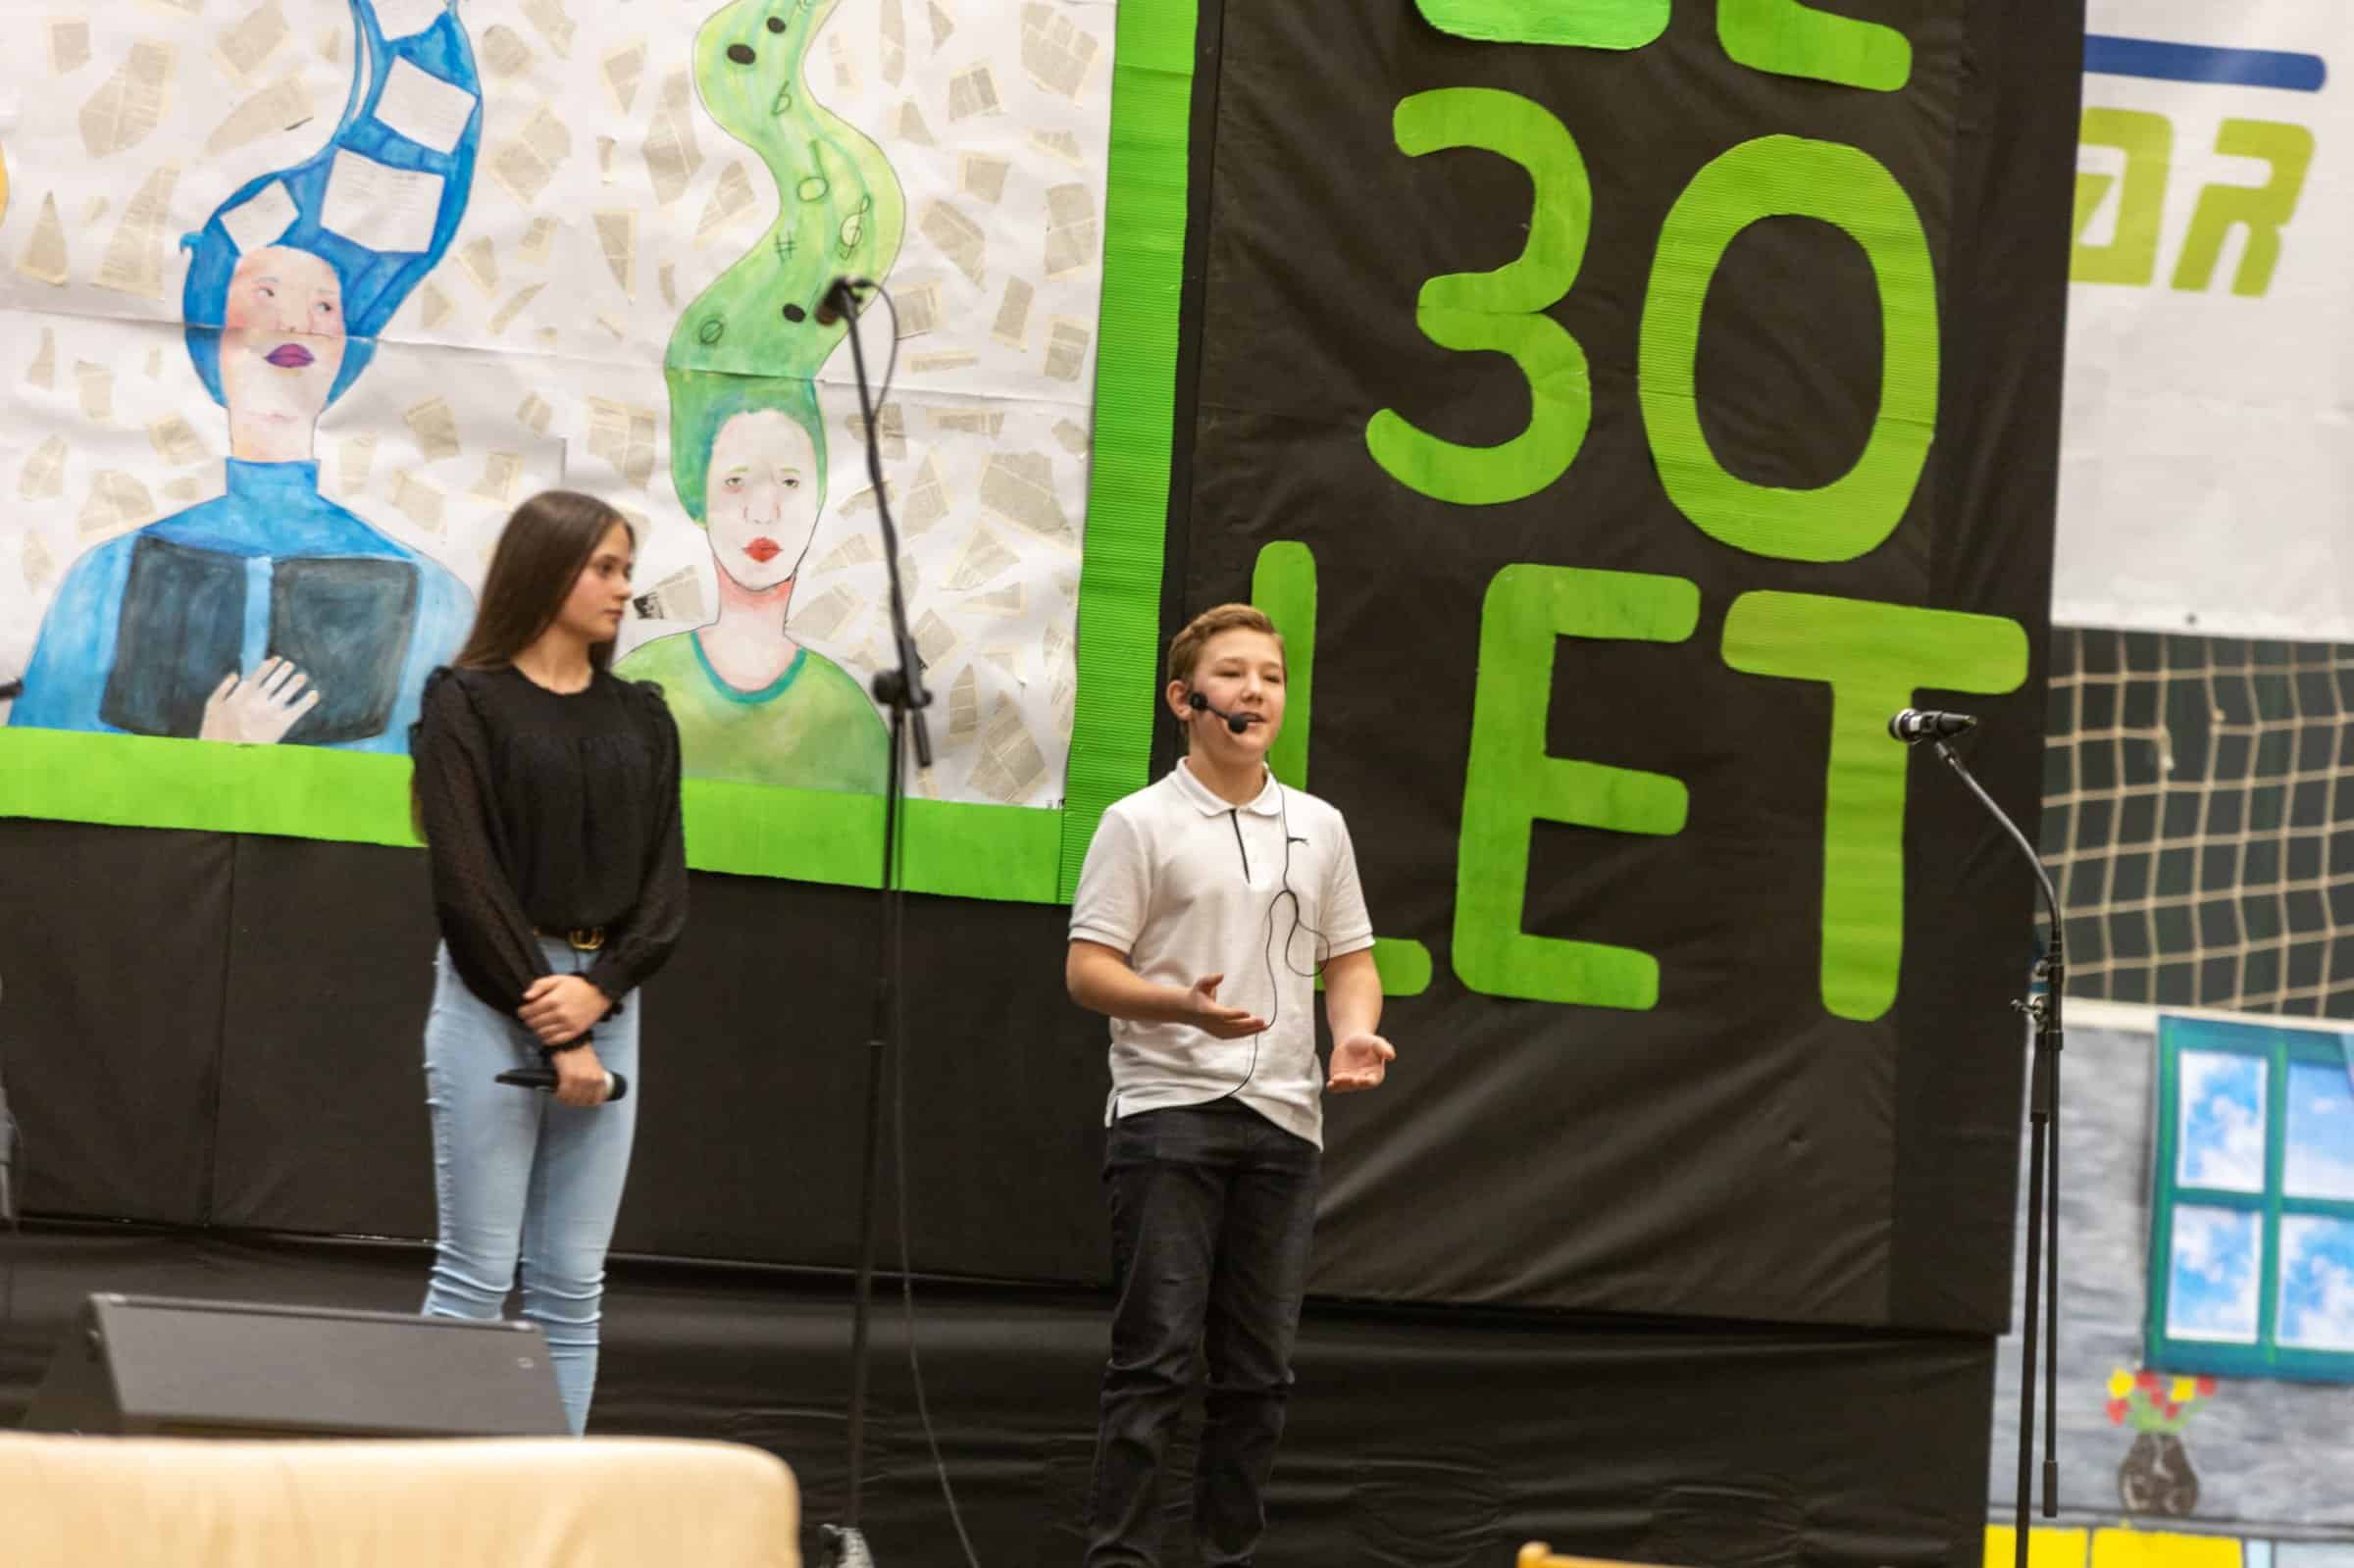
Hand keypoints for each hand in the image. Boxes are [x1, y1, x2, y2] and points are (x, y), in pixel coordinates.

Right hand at [198, 657, 321, 743]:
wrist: (227, 755)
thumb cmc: (216, 731)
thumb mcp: (212, 706)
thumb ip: (223, 689)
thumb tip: (236, 675)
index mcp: (243, 695)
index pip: (258, 676)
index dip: (268, 667)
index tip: (276, 659)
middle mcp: (259, 700)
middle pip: (275, 682)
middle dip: (283, 672)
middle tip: (291, 665)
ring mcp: (271, 711)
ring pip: (287, 692)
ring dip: (295, 682)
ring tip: (302, 676)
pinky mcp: (282, 724)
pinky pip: (298, 710)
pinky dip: (307, 701)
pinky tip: (315, 695)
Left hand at [519, 974, 610, 1046]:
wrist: (600, 993)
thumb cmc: (578, 986)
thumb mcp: (557, 979)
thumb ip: (539, 985)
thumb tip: (526, 997)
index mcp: (553, 1000)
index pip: (528, 1012)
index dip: (522, 1012)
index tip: (523, 1011)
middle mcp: (559, 1014)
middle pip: (533, 1023)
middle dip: (529, 1020)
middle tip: (532, 1017)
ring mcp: (567, 1024)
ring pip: (542, 1033)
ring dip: (537, 1029)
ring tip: (540, 1024)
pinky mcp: (574, 1032)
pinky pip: (554, 1040)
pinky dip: (547, 1038)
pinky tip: (548, 1032)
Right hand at [550, 1042, 611, 1107]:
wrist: (572, 1042)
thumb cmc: (582, 1053)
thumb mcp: (594, 1067)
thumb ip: (593, 1079)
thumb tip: (589, 1092)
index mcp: (600, 1078)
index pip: (597, 1099)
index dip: (589, 1103)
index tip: (583, 1102)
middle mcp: (591, 1080)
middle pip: (583, 1101)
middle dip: (575, 1102)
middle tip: (569, 1099)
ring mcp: (580, 1079)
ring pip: (573, 1099)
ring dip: (566, 1100)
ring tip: (562, 1096)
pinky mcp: (568, 1077)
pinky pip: (563, 1093)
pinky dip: (559, 1095)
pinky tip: (557, 1093)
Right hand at [1180, 973, 1266, 1039]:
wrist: (1187, 1010)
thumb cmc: (1197, 994)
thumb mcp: (1201, 983)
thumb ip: (1211, 979)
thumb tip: (1222, 975)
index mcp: (1207, 1011)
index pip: (1222, 1014)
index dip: (1234, 1014)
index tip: (1247, 1013)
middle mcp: (1211, 1023)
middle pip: (1232, 1026)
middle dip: (1248, 1024)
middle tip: (1262, 1021)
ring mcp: (1215, 1030)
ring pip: (1235, 1033)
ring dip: (1250, 1030)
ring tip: (1264, 1026)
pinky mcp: (1218, 1034)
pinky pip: (1234, 1035)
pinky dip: (1245, 1034)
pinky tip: (1257, 1030)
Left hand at [1327, 1032, 1393, 1092]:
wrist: (1350, 1041)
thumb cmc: (1366, 1042)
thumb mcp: (1376, 1042)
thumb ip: (1383, 1048)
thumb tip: (1392, 1056)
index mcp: (1375, 1075)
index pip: (1372, 1081)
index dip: (1367, 1082)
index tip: (1361, 1079)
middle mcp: (1362, 1081)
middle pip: (1358, 1085)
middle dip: (1353, 1082)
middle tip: (1350, 1078)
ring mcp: (1350, 1081)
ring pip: (1345, 1086)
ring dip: (1342, 1084)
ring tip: (1337, 1078)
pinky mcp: (1338, 1080)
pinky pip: (1335, 1087)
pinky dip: (1333, 1087)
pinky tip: (1330, 1084)